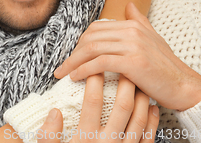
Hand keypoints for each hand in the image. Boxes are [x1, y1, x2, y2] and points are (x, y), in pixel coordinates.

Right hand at [38, 74, 158, 142]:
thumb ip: (48, 135)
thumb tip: (55, 111)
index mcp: (85, 139)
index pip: (92, 102)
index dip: (93, 80)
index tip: (92, 65)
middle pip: (122, 107)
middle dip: (123, 83)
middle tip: (122, 66)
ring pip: (139, 119)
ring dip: (141, 97)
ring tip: (138, 81)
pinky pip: (148, 137)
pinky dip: (152, 120)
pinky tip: (151, 107)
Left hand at [53, 2, 200, 110]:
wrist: (185, 86)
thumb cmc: (166, 66)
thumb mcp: (152, 39)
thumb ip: (138, 21)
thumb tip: (128, 5)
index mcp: (132, 25)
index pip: (96, 29)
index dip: (80, 42)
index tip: (71, 55)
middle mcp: (131, 31)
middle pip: (90, 37)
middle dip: (73, 52)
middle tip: (62, 66)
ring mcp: (132, 45)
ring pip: (92, 49)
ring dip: (73, 62)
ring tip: (63, 73)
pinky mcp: (133, 62)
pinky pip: (100, 63)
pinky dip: (84, 69)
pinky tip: (75, 77)